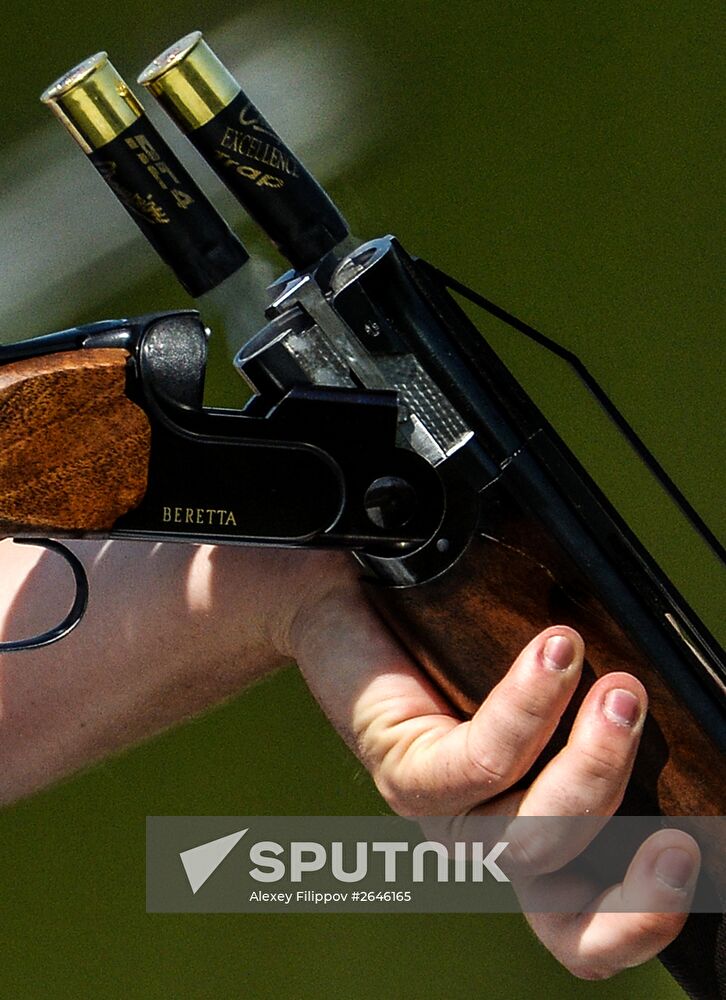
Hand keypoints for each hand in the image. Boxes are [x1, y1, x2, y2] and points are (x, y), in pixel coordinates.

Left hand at [284, 554, 699, 979]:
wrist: (349, 600)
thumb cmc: (453, 638)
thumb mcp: (547, 683)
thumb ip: (597, 709)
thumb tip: (661, 703)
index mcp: (526, 829)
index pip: (582, 922)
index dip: (641, 920)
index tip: (688, 855)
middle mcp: (482, 835)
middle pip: (562, 905)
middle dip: (635, 888)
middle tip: (682, 835)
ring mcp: (439, 810)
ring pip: (530, 836)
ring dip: (594, 766)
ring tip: (620, 693)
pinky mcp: (404, 768)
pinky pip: (478, 762)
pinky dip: (529, 709)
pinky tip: (556, 653)